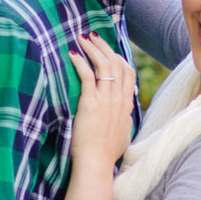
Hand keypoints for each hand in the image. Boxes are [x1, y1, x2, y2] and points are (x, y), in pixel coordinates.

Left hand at [66, 34, 135, 169]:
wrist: (97, 163)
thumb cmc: (106, 153)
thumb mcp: (123, 133)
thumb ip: (124, 120)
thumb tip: (125, 114)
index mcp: (126, 104)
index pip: (128, 72)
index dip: (118, 56)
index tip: (108, 48)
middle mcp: (118, 99)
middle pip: (116, 63)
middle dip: (104, 46)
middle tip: (93, 36)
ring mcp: (106, 100)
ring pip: (103, 65)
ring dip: (92, 49)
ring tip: (81, 39)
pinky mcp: (91, 103)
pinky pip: (87, 76)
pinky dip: (80, 62)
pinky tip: (72, 54)